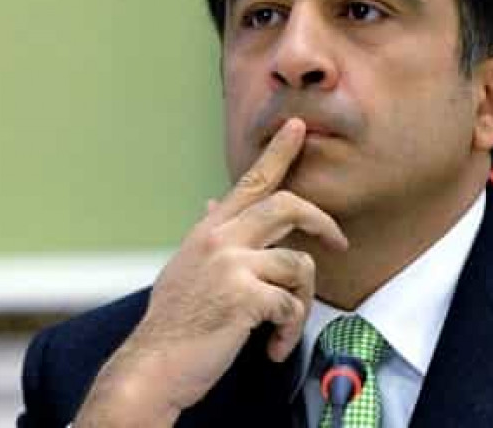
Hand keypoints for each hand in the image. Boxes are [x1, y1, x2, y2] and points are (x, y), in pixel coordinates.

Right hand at [74, 118, 347, 425]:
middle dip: (322, 222)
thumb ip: (209, 233)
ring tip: (284, 326)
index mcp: (212, 231)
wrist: (152, 365)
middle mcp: (221, 239)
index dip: (278, 152)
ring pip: (299, 263)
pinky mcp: (243, 296)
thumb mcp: (187, 266)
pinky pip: (290, 303)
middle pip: (287, 205)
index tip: (298, 127)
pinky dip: (289, 328)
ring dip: (302, 301)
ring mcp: (232, 265)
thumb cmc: (175, 320)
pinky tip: (272, 344)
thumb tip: (213, 202)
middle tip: (340, 241)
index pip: (251, 182)